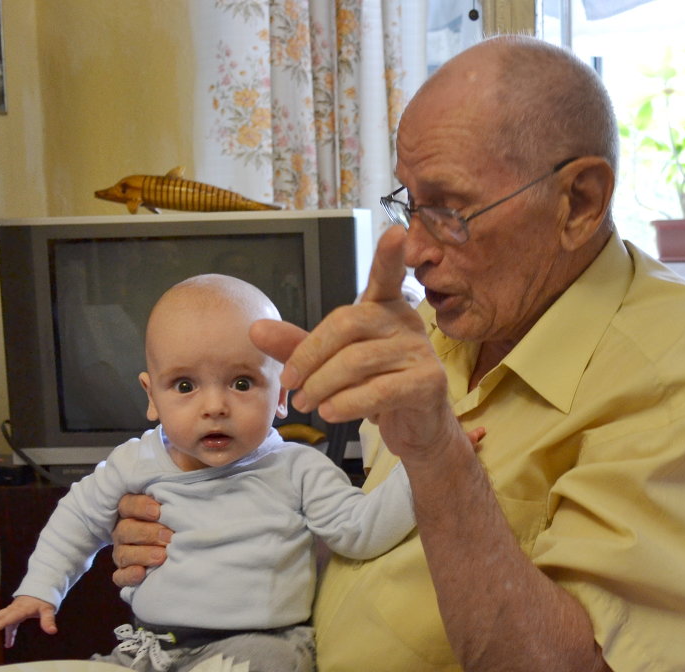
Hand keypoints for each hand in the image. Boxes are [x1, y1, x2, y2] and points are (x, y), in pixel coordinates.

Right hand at [0, 595, 56, 650]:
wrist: (43, 588)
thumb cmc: (45, 599)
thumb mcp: (48, 609)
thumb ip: (48, 620)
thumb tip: (52, 631)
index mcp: (19, 610)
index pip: (5, 620)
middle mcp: (12, 610)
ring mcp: (11, 611)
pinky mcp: (13, 613)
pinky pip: (4, 623)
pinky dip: (3, 633)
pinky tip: (8, 644)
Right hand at [111, 493, 171, 587]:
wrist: (176, 547)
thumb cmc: (176, 522)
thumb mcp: (174, 510)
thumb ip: (173, 506)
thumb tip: (186, 503)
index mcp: (131, 512)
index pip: (127, 505)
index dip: (140, 507)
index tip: (158, 511)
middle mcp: (123, 531)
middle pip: (125, 530)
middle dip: (148, 533)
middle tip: (169, 537)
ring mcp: (122, 553)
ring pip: (122, 554)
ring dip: (142, 555)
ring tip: (162, 556)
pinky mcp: (124, 573)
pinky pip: (120, 576)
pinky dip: (129, 576)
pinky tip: (142, 574)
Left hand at [250, 227, 457, 461]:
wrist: (414, 427)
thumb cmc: (375, 387)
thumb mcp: (330, 364)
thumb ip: (297, 346)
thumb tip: (256, 330)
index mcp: (384, 308)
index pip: (386, 276)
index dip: (389, 255)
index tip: (395, 232)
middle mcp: (407, 322)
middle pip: (348, 323)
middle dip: (310, 355)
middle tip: (292, 383)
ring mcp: (420, 351)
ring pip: (358, 361)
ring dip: (322, 386)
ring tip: (307, 404)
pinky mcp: (428, 382)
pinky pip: (379, 390)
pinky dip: (347, 404)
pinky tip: (330, 413)